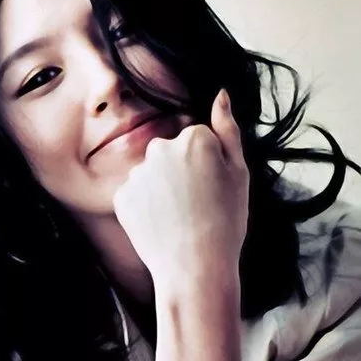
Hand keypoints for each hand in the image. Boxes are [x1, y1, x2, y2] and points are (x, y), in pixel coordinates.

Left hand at [112, 89, 249, 286]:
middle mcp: (159, 149)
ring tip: (178, 217)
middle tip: (196, 203)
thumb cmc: (226, 221)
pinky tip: (160, 224)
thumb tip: (220, 94)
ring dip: (161, 188)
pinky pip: (135, 194)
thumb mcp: (239, 173)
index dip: (207, 162)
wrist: (195, 267)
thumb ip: (227, 129)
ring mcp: (137, 173)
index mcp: (192, 139)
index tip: (212, 186)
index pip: (196, 137)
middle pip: (169, 151)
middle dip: (180, 170)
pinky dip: (145, 206)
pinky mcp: (121, 196)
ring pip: (151, 173)